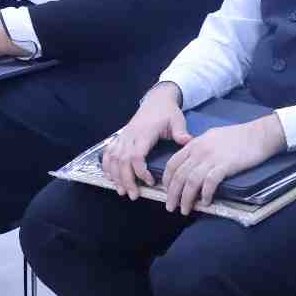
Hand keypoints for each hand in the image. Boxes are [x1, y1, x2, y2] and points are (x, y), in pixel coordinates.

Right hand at [102, 82, 187, 199]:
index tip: (150, 181)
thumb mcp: (177, 120)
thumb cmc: (167, 112)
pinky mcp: (120, 137)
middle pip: (122, 161)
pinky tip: (110, 177)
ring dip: (116, 176)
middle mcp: (130, 135)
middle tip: (134, 195)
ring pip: (113, 158)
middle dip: (126, 180)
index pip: (136, 155)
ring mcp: (123, 136)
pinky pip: (109, 152)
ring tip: (122, 191)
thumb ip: (181, 132)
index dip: (140, 171)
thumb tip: (188, 142)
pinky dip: (107, 165)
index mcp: (144, 133)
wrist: (156, 100)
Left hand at [162, 114, 286, 214]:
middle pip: (179, 175)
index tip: (166, 191)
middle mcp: (200, 150)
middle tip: (171, 206)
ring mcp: (212, 158)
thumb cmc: (238, 136)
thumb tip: (192, 162)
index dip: (167, 179)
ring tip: (185, 210)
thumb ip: (200, 148)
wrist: (258, 134)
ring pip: (191, 181)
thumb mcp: (212, 137)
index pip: (172, 163)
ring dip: (186, 198)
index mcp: (195, 143)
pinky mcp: (225, 165)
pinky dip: (206, 194)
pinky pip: (210, 183)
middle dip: (172, 194)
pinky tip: (206, 202)